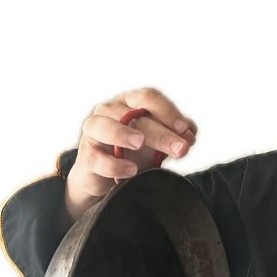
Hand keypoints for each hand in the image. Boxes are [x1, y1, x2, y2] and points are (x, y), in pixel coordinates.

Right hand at [66, 88, 196, 218]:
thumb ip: (177, 136)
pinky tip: (131, 170)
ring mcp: (94, 131)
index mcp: (131, 104)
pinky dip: (113, 164)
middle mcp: (110, 111)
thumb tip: (190, 135)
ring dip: (122, 133)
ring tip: (139, 143)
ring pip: (104, 126)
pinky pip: (96, 157)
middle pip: (133, 114)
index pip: (149, 98)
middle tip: (180, 148)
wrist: (108, 177)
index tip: (185, 130)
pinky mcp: (86, 155)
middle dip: (160, 132)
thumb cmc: (135, 152)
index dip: (168, 112)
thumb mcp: (160, 143)